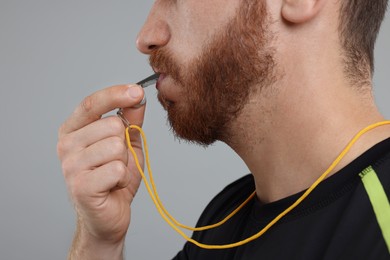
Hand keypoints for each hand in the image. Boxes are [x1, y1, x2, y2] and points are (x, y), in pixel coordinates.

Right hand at [57, 84, 145, 258]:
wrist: (110, 214)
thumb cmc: (115, 178)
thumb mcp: (126, 144)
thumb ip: (130, 120)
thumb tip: (137, 96)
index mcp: (73, 130)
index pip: (92, 103)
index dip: (116, 94)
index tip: (137, 91)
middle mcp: (66, 145)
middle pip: (111, 125)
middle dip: (124, 144)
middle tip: (116, 161)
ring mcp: (70, 166)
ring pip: (116, 146)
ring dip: (124, 162)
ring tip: (114, 174)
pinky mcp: (80, 186)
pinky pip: (117, 169)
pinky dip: (122, 178)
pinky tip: (113, 186)